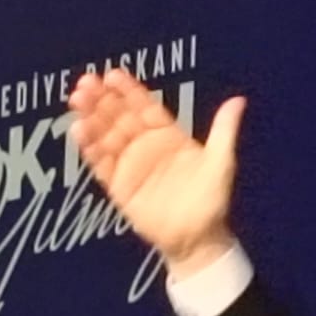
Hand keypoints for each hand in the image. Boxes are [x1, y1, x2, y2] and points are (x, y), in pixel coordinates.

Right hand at [68, 69, 244, 277]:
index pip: (145, 107)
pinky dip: (90, 148)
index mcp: (168, 136)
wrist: (198, 240)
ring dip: (91, 118)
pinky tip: (78, 130)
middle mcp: (146, 147)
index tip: (113, 74)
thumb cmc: (212, 203)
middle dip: (102, 99)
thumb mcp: (221, 162)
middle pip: (120, 117)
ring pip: (106, 136)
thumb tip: (238, 101)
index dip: (129, 91)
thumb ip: (223, 130)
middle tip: (86, 83)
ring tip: (77, 100)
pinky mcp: (119, 186)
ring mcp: (131, 165)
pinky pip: (101, 163)